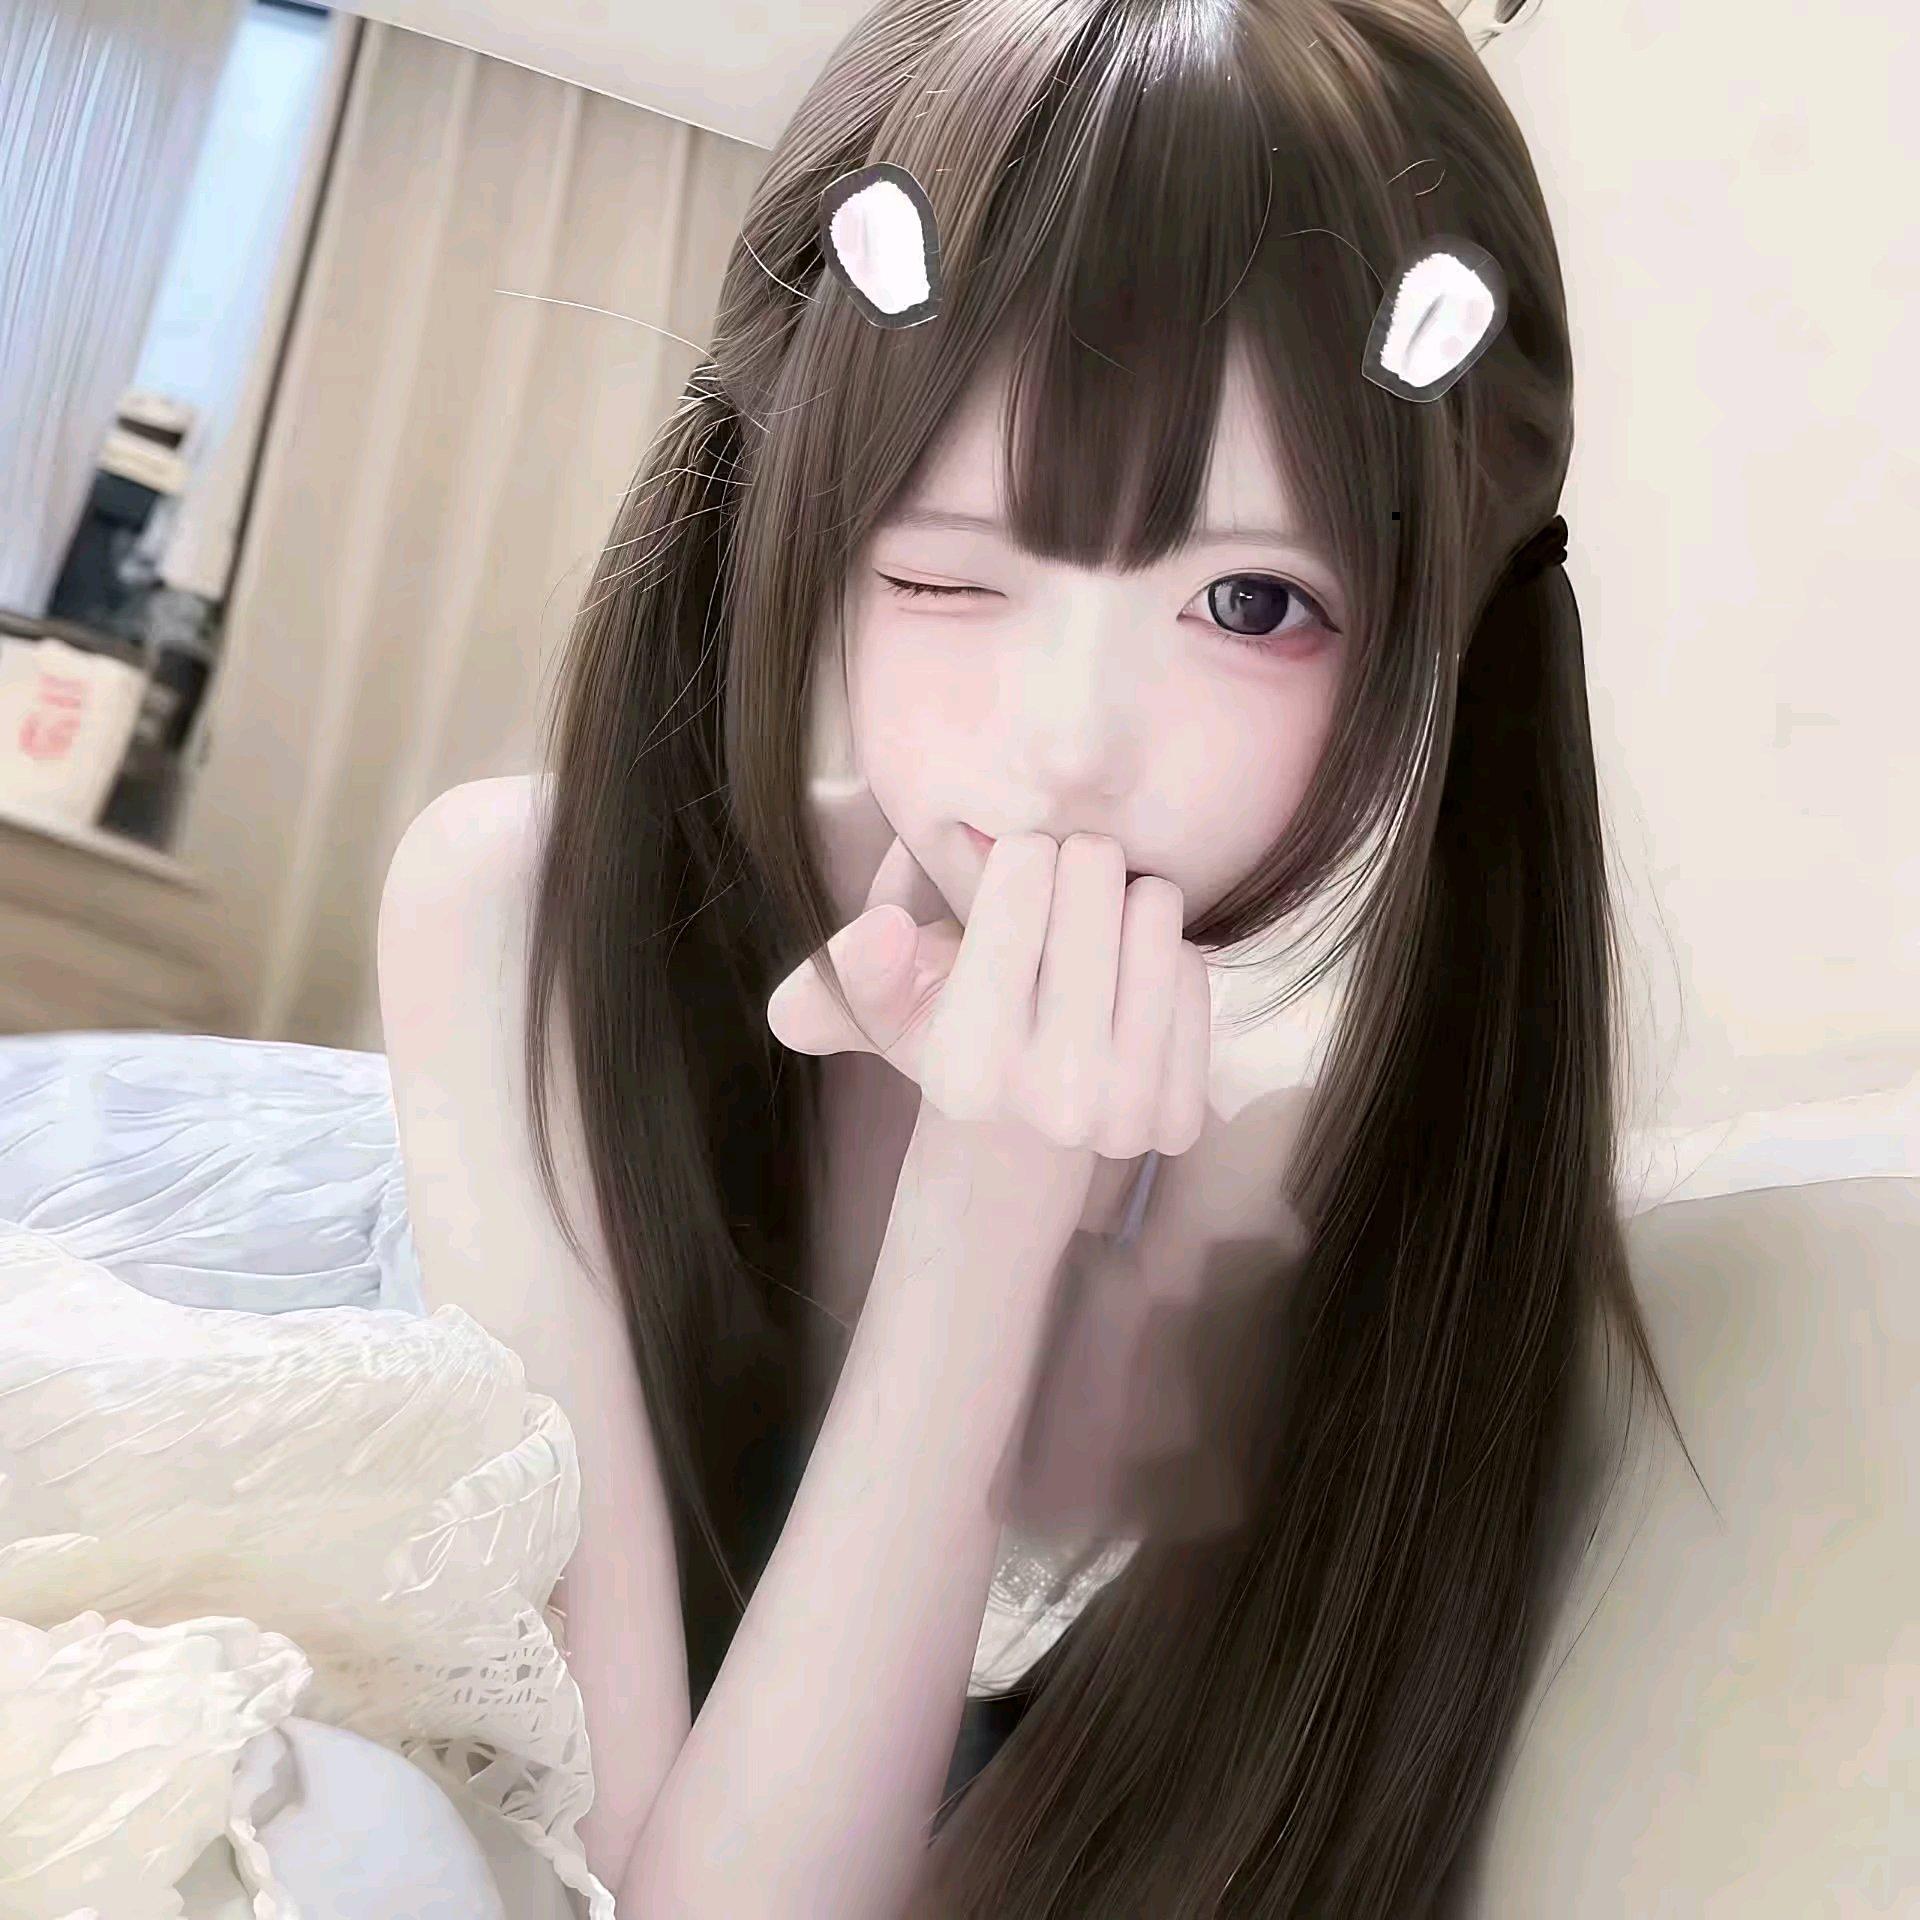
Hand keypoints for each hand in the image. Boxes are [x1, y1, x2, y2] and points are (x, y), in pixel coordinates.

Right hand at [766, 831, 1211, 1161]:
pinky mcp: (1179, 1119)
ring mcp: (1125, 1114)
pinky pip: (1194, 967)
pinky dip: (1163, 955)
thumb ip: (851, 967)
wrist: (1021, 1133)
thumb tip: (884, 929)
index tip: (1014, 874)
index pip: (1020, 877)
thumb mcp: (877, 999)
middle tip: (1061, 892)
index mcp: (965, 1066)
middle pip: (1094, 878)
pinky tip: (1124, 984)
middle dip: (1076, 861)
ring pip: (1154, 912)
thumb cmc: (946, 1030)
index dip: (1018, 855)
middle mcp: (1052, 1099)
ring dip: (1126, 899)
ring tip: (1094, 932)